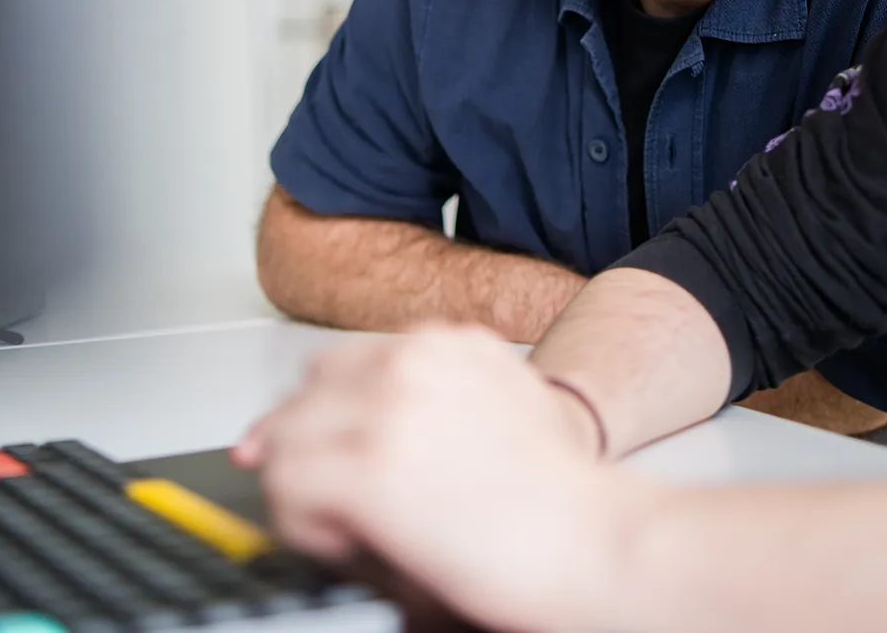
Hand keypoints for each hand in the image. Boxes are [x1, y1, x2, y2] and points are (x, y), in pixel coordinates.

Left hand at [233, 326, 644, 632]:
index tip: (312, 450)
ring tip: (352, 533)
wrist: (598, 541)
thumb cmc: (565, 500)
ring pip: (287, 438)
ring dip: (303, 487)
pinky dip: (303, 526)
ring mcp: (387, 409)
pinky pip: (287, 490)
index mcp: (451, 342)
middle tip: (329, 502)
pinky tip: (350, 544)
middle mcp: (414, 360)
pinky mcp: (367, 469)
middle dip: (308, 442)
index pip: (346, 364)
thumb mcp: (507, 412)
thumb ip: (444, 404)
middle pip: (309, 389)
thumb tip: (376, 435)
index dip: (327, 418)